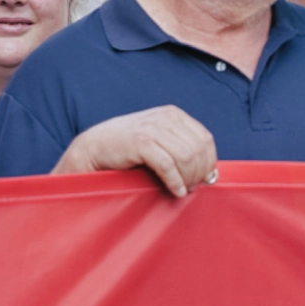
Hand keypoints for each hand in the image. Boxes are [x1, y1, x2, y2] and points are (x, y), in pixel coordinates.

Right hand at [53, 105, 217, 197]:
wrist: (94, 146)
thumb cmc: (128, 149)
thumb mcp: (160, 141)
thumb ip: (182, 149)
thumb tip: (211, 173)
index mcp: (174, 114)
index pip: (205, 138)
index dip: (209, 161)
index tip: (205, 179)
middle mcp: (165, 117)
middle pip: (198, 149)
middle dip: (200, 172)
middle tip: (193, 187)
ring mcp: (152, 128)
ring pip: (186, 157)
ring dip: (188, 178)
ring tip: (183, 189)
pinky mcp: (140, 142)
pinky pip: (168, 165)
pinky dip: (175, 181)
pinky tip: (176, 190)